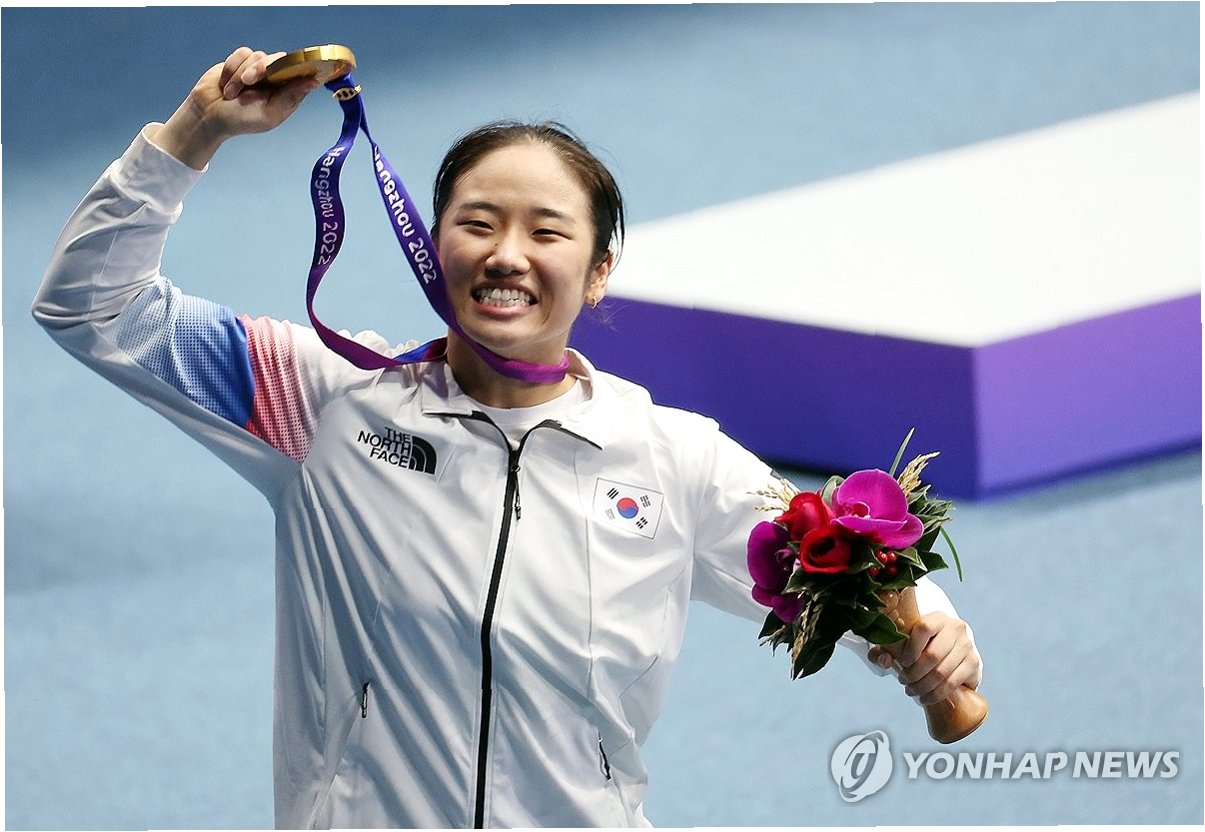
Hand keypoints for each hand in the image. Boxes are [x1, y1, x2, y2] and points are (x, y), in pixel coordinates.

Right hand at [152, 46, 320, 168]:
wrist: (208, 114)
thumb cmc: (241, 120)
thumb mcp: (269, 114)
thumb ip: (290, 97)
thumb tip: (312, 82)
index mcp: (286, 92)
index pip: (300, 73)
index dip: (302, 66)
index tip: (302, 65)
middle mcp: (274, 78)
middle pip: (279, 59)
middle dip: (261, 68)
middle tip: (247, 81)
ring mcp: (257, 68)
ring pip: (257, 56)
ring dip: (240, 74)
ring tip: (231, 93)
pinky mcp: (240, 61)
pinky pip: (241, 53)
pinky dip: (231, 67)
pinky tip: (225, 83)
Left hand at [867, 612, 981, 705]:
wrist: (947, 653)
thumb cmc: (918, 646)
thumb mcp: (899, 644)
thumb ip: (883, 649)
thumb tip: (884, 660)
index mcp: (937, 617)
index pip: (924, 628)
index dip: (910, 648)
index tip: (902, 662)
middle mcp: (956, 628)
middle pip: (933, 655)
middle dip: (914, 673)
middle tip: (903, 681)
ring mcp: (968, 646)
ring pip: (942, 672)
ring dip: (923, 686)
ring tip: (911, 690)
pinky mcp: (974, 664)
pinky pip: (953, 683)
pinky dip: (936, 694)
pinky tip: (925, 698)